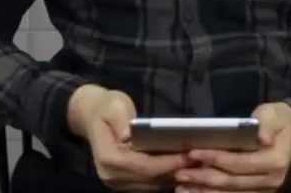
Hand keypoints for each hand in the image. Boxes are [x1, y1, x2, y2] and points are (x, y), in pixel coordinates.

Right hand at [67, 85, 188, 191]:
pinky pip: (149, 184)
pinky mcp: (125, 182)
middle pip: (149, 179)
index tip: (187, 154)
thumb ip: (121, 120)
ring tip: (196, 163)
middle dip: (175, 169)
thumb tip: (129, 135)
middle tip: (199, 159)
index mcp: (108, 157)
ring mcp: (117, 181)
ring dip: (173, 175)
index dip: (166, 162)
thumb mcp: (113, 105)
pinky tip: (182, 166)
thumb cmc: (105, 106)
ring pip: (152, 185)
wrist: (91, 115)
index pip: (142, 166)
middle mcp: (111, 175)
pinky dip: (166, 177)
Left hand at [172, 102, 290, 192]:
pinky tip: (195, 192)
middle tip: (180, 172)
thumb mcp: (271, 115)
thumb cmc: (276, 120)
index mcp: (275, 161)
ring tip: (181, 187)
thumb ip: (264, 125)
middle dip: (204, 177)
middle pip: (232, 182)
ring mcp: (265, 190)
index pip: (240, 163)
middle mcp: (272, 180)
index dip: (216, 159)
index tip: (193, 152)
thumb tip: (263, 137)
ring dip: (204, 191)